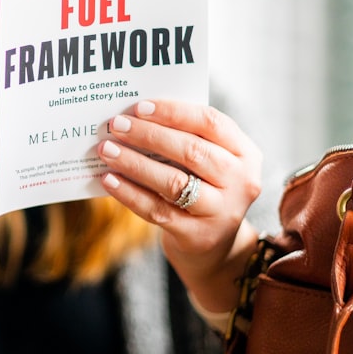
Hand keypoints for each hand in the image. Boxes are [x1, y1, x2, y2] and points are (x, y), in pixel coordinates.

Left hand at [98, 99, 261, 310]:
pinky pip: (156, 210)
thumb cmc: (204, 187)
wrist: (214, 246)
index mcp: (245, 153)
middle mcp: (240, 182)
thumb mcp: (210, 161)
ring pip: (173, 181)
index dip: (174, 112)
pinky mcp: (197, 235)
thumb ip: (186, 137)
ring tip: (107, 150)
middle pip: (191, 151)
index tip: (139, 107)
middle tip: (116, 126)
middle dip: (148, 135)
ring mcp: (221, 211)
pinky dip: (129, 193)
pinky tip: (108, 179)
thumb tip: (136, 116)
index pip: (211, 122)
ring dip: (134, 163)